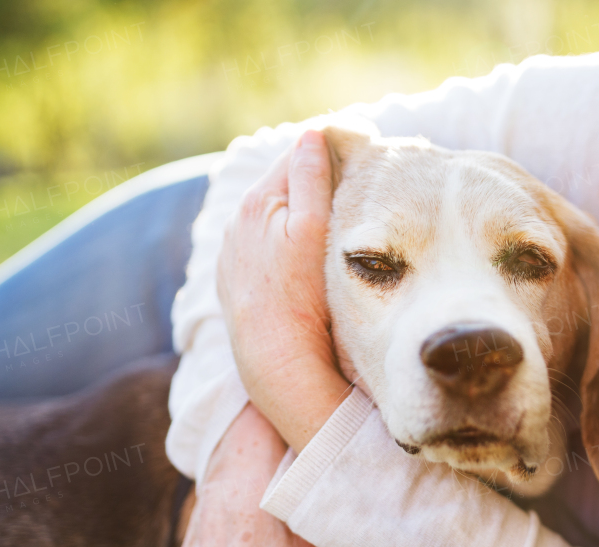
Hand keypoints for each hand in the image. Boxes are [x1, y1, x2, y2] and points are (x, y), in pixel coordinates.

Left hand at [219, 129, 350, 452]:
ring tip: (338, 214)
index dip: (332, 149)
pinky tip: (308, 253)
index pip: (297, 155)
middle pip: (283, 184)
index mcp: (256, 201)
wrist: (275, 360)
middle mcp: (236, 222)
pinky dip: (286, 239)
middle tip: (358, 179)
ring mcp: (234, 253)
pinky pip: (265, 245)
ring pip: (274, 216)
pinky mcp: (236, 280)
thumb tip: (313, 134)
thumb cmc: (300, 297)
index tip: (365, 148)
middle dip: (316, 178)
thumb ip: (311, 179)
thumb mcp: (314, 231)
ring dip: (301, 209)